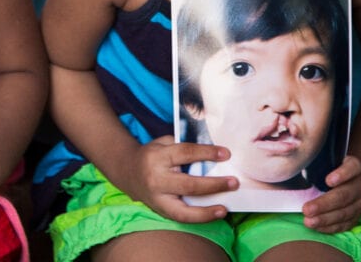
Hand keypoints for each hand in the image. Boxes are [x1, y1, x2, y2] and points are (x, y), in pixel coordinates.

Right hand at [120, 136, 237, 222]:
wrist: (127, 171)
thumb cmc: (152, 154)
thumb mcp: (164, 143)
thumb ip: (184, 148)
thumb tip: (212, 157)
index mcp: (158, 157)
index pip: (185, 153)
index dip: (207, 153)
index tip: (226, 154)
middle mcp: (156, 179)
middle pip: (187, 184)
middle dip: (212, 185)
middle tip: (233, 182)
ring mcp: (157, 198)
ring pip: (182, 210)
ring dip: (206, 212)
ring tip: (224, 209)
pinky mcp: (160, 210)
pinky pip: (181, 218)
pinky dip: (199, 218)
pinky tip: (214, 214)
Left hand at [302, 155, 360, 233]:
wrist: (347, 178)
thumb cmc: (330, 166)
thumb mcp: (327, 158)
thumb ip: (316, 161)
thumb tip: (293, 162)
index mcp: (354, 166)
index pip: (352, 168)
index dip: (342, 174)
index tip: (328, 181)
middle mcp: (360, 184)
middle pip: (344, 195)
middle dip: (324, 204)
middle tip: (306, 209)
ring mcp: (360, 202)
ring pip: (345, 212)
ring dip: (325, 219)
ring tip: (309, 221)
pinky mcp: (357, 216)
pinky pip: (345, 224)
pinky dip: (330, 227)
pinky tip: (317, 227)